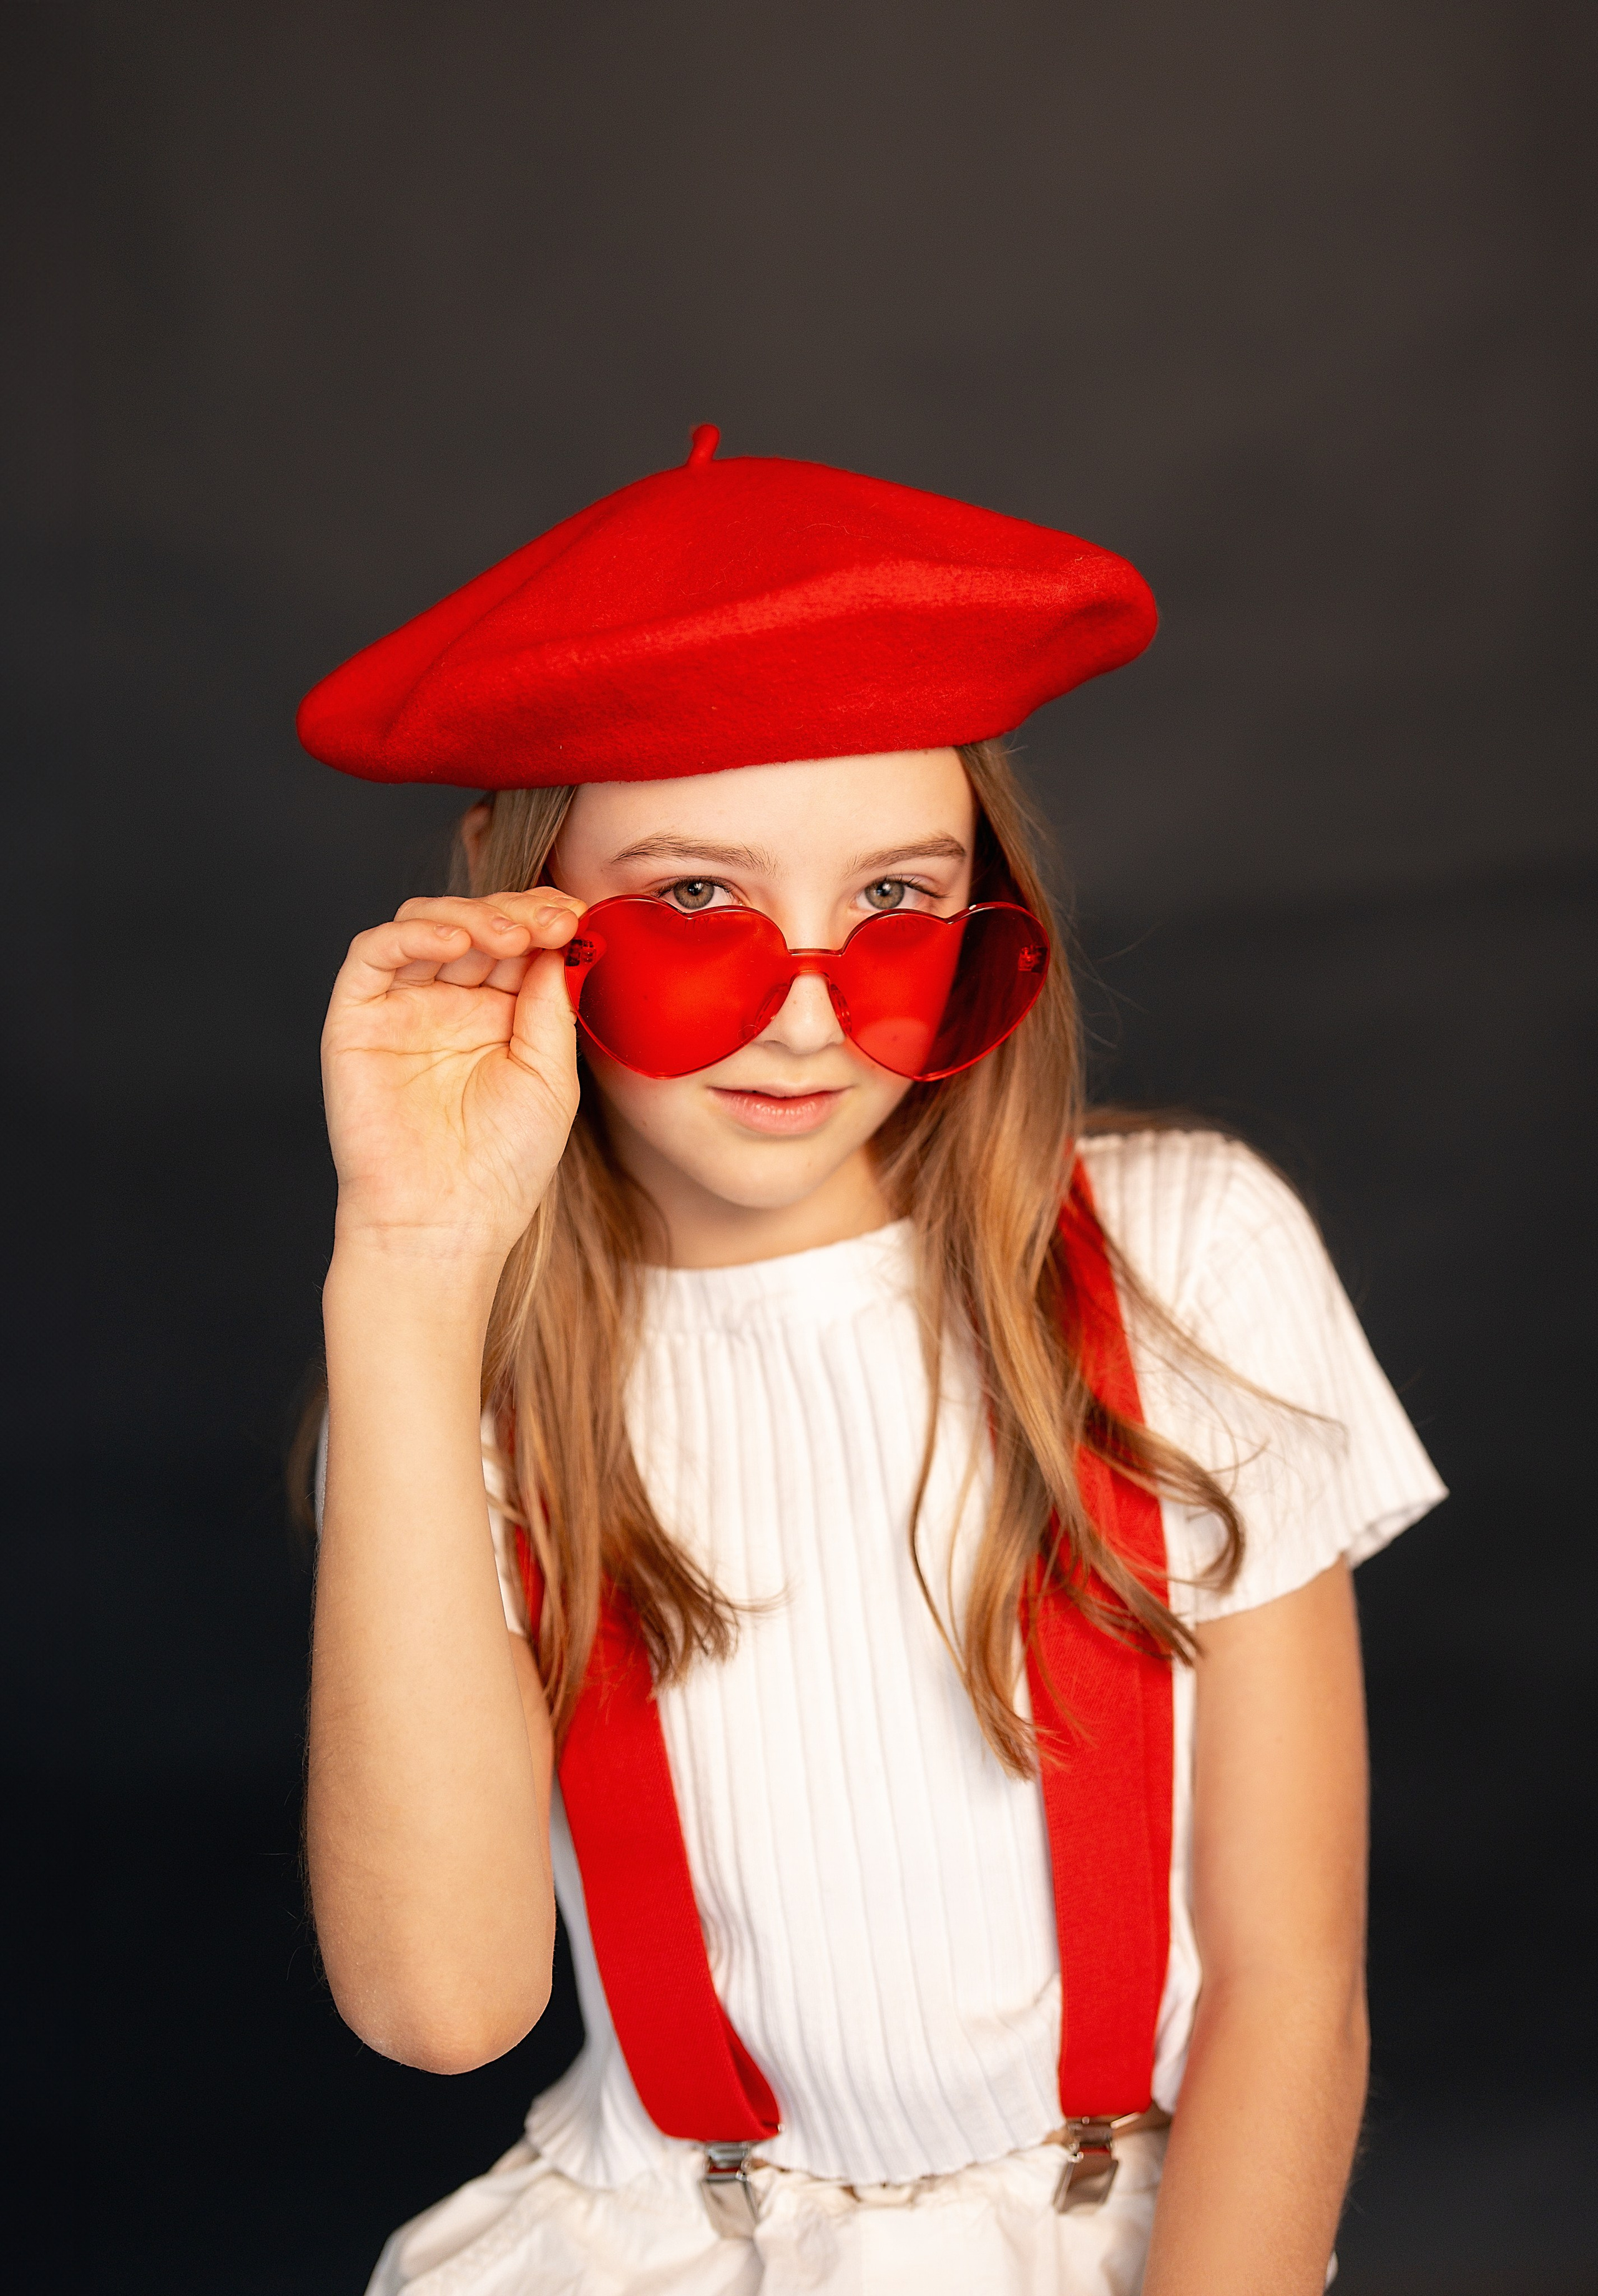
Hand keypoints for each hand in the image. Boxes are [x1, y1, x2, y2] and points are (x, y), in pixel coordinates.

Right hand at [322, 890, 585, 1268]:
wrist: (444, 1225)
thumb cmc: (502, 1166)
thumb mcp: (549, 1077)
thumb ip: (549, 1005)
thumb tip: (560, 939)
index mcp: (498, 1016)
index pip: (517, 944)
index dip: (544, 921)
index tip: (577, 917)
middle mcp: (448, 1005)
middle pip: (475, 925)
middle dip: (516, 913)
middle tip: (552, 920)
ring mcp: (401, 1008)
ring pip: (425, 926)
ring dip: (470, 915)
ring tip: (511, 935)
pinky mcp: (357, 1019)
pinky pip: (374, 954)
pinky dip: (413, 933)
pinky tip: (456, 939)